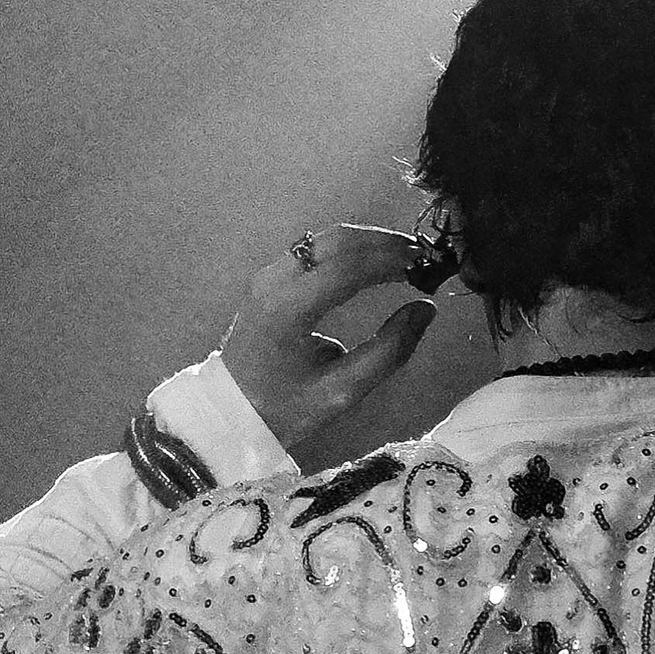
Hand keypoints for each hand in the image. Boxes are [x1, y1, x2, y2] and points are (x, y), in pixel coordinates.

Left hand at [219, 224, 443, 459]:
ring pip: (323, 240)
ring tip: (401, 258)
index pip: (347, 266)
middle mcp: (273, 282)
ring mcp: (267, 276)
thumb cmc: (286, 409)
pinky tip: (370, 265)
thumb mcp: (343, 391)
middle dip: (382, 242)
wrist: (230, 413)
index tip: (424, 265)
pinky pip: (312, 251)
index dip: (390, 260)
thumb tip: (424, 310)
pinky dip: (346, 251)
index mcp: (288, 310)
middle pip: (335, 241)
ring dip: (365, 243)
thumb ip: (389, 351)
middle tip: (420, 256)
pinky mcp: (267, 279)